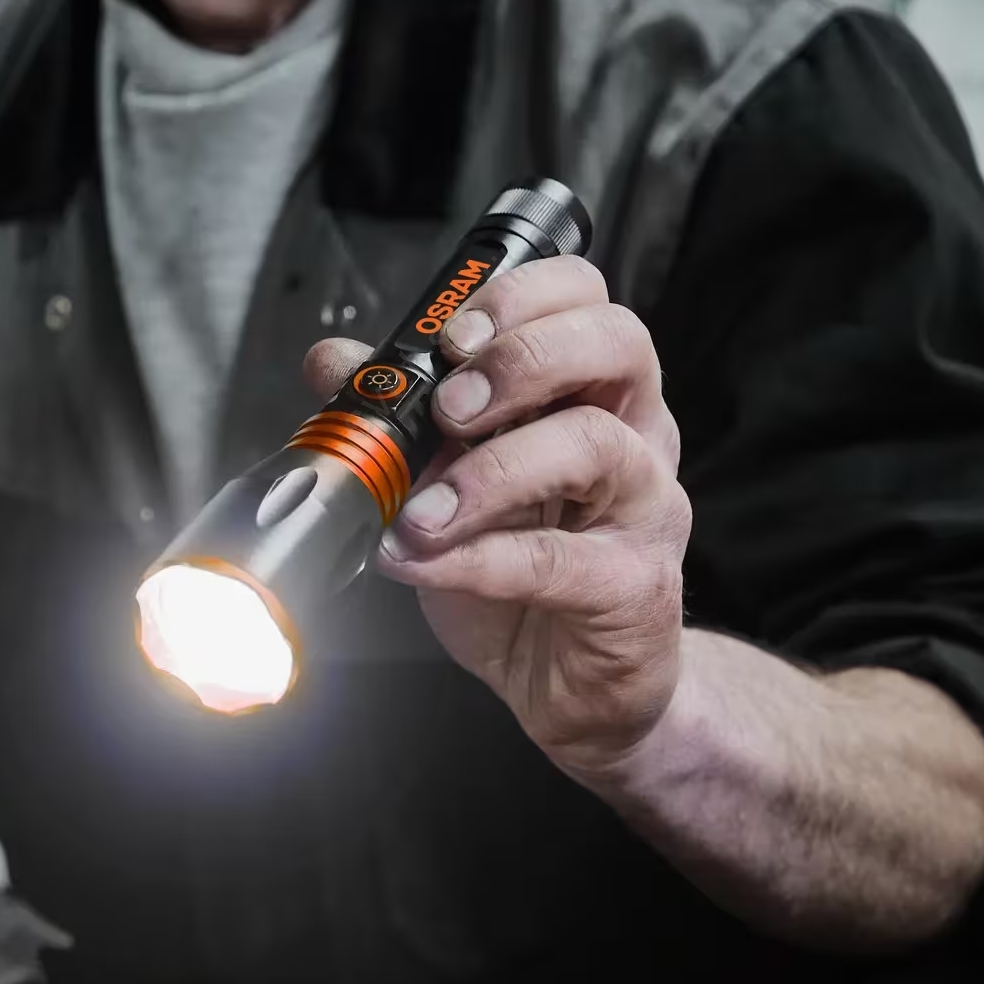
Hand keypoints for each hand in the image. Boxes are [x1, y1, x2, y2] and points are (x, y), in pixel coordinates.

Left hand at [304, 256, 692, 786]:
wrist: (574, 687)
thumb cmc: (524, 569)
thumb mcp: (450, 481)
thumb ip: (402, 416)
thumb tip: (334, 361)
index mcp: (595, 390)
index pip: (587, 296)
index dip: (522, 295)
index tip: (453, 334)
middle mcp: (636, 433)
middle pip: (617, 342)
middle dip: (521, 358)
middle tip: (449, 407)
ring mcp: (648, 507)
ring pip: (596, 444)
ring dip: (490, 469)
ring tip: (420, 508)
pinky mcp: (638, 587)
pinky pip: (561, 560)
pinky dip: (479, 558)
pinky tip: (424, 561)